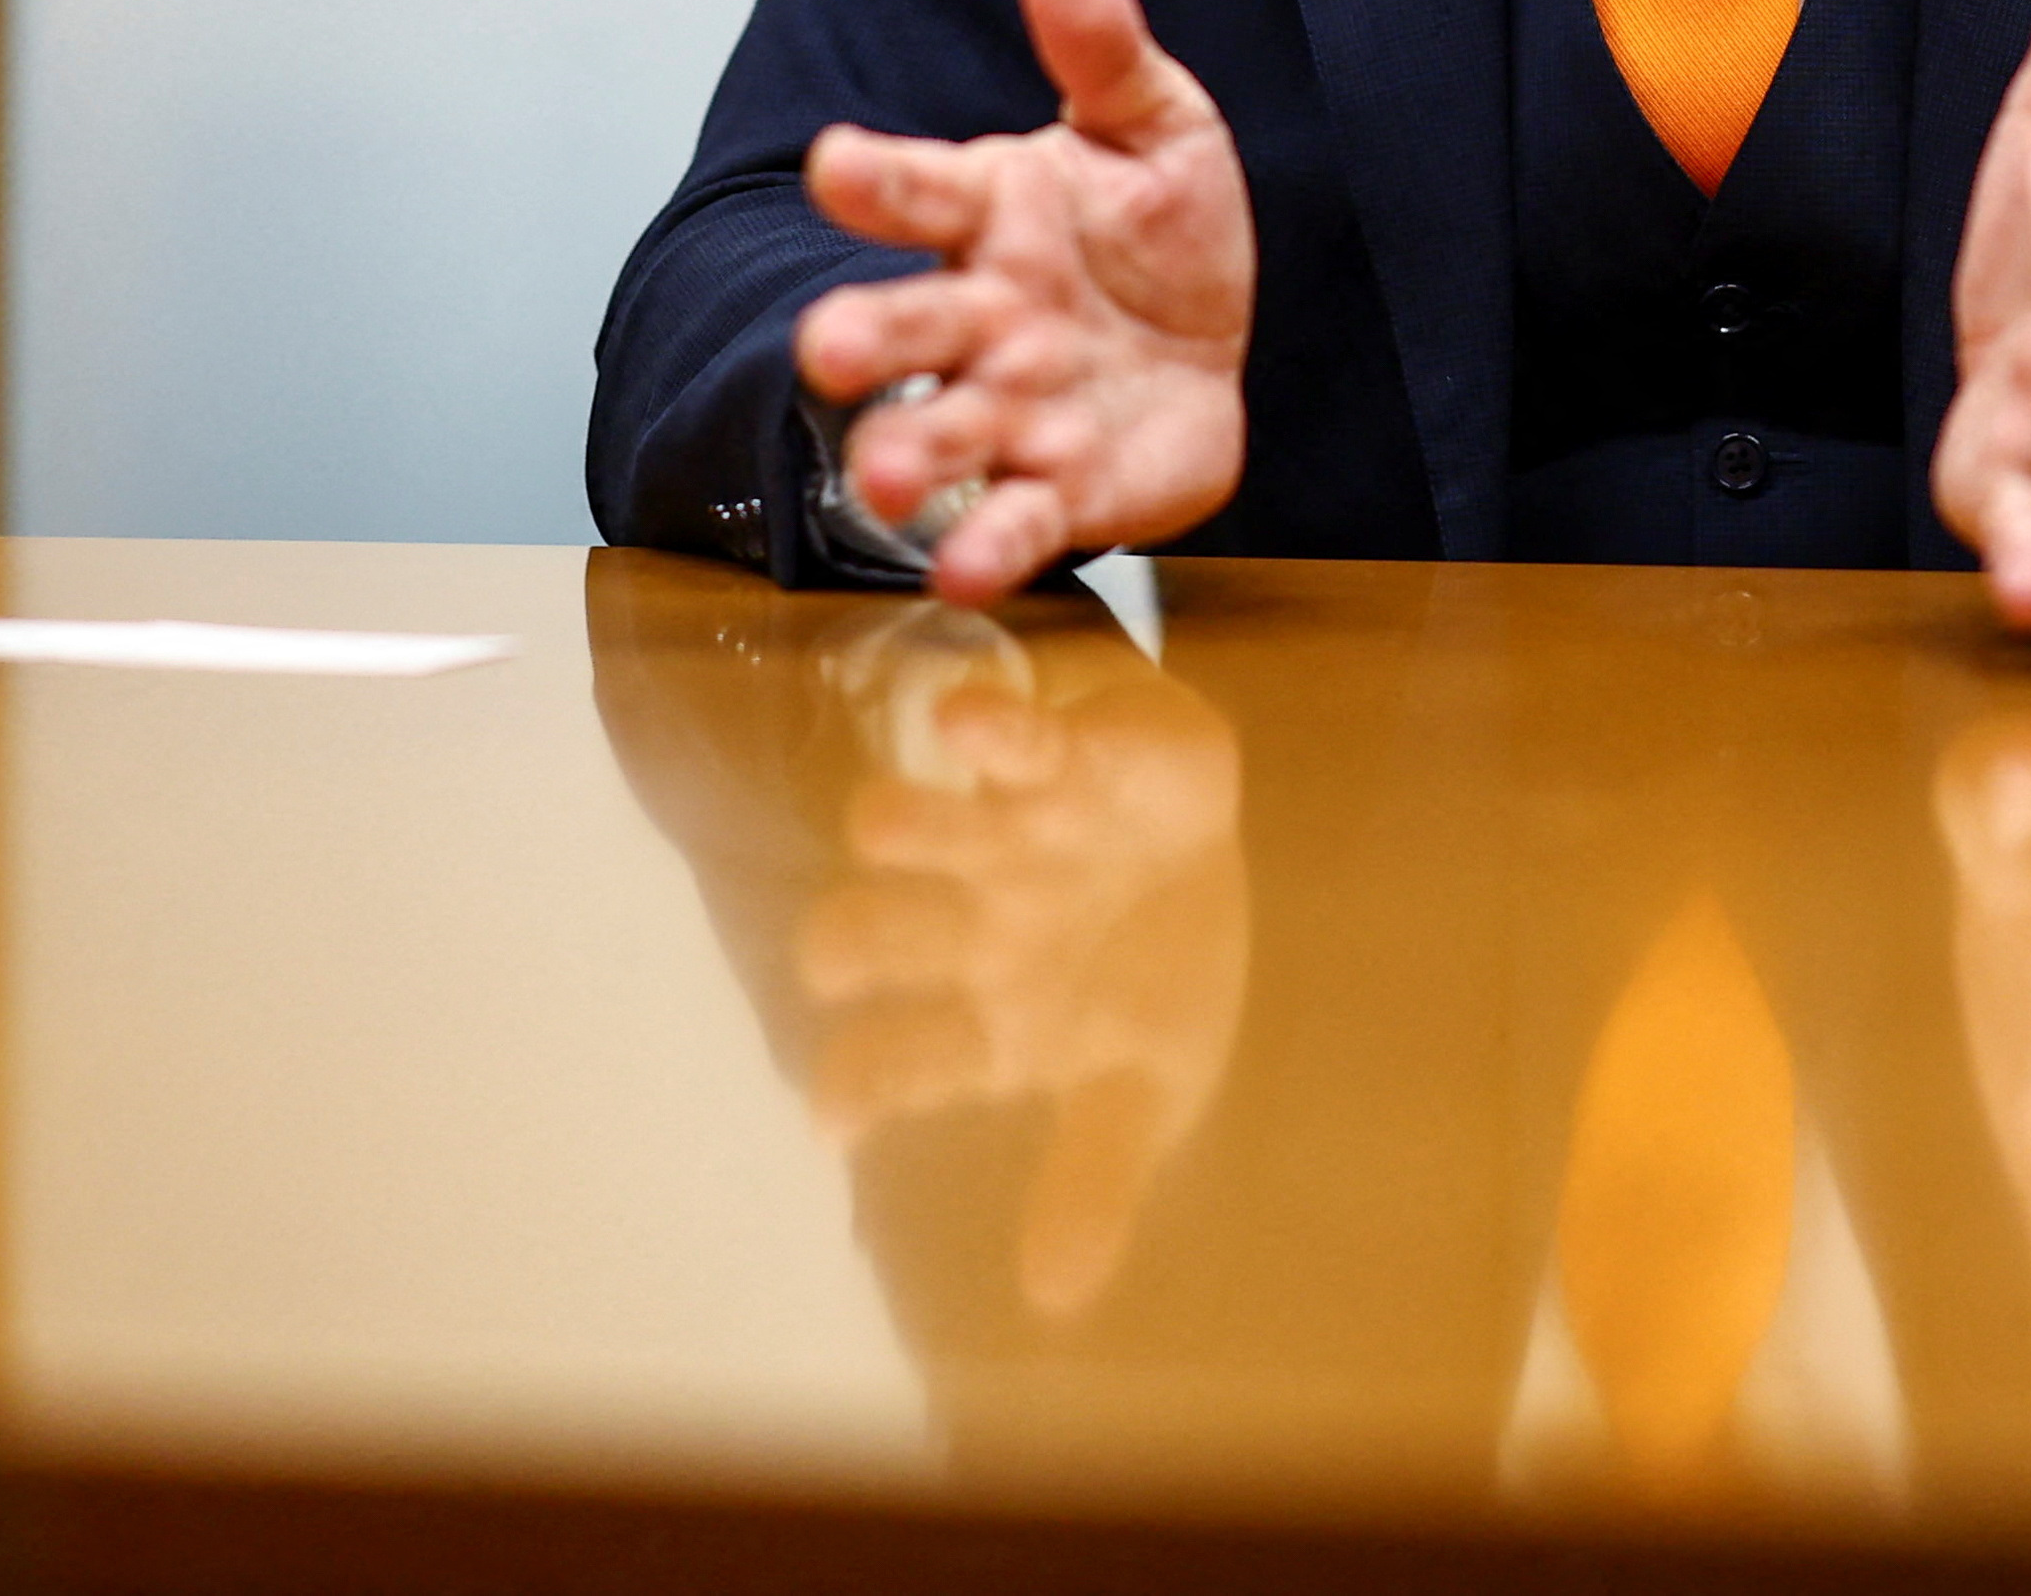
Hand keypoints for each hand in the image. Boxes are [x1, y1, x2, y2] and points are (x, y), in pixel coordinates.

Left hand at [792, 618, 1250, 1317]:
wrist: (1201, 843)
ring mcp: (1000, 838)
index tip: (829, 1118)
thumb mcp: (1147, 1088)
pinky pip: (1013, 739)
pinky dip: (992, 730)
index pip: (894, 1061)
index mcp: (984, 1022)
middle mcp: (965, 929)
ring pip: (914, 827)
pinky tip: (972, 727)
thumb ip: (1096, 1178)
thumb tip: (1057, 1303)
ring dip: (899, 826)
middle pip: (869, 937)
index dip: (855, 1086)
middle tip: (841, 958)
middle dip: (848, 943)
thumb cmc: (1153, 979)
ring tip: (888, 830)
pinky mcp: (1057, 755)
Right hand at [797, 0, 1252, 600]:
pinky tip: (959, 572)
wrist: (1206, 351)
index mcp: (992, 214)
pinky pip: (1018, 521)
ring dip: (908, 453)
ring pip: (945, 430)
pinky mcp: (1060, 489)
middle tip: (827, 346)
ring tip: (887, 475)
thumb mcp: (1153, 124)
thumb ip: (1103, 50)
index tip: (837, 162)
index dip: (879, 178)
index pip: (922, 187)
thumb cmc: (1153, 231)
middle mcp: (982, 316)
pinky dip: (987, 547)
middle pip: (910, 324)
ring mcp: (1012, 409)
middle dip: (865, 335)